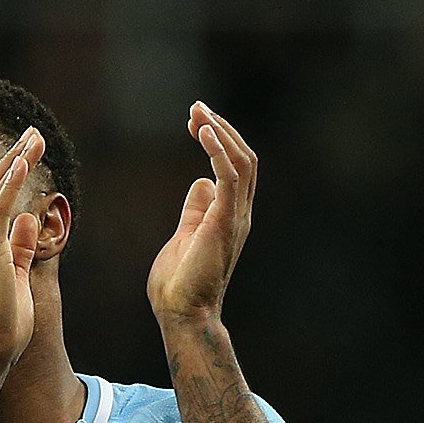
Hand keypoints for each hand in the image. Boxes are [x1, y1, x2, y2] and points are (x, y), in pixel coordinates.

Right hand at [0, 131, 45, 376]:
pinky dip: (10, 184)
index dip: (11, 175)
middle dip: (14, 158)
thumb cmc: (0, 328)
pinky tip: (23, 162)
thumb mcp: (15, 281)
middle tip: (33, 134)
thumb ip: (20, 250)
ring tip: (34, 138)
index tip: (28, 154)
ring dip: (16, 161)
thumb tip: (29, 220)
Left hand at [151, 103, 258, 324]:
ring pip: (241, 162)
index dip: (220, 138)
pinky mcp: (224, 222)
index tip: (196, 121)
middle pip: (244, 157)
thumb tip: (199, 183)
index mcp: (231, 215)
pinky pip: (229, 177)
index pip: (236, 167)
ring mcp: (235, 218)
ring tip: (198, 113)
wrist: (183, 314)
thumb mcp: (186, 235)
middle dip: (221, 128)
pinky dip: (218, 150)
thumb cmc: (179, 283)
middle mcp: (239, 213)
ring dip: (220, 133)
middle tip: (195, 108)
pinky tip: (202, 132)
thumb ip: (195, 209)